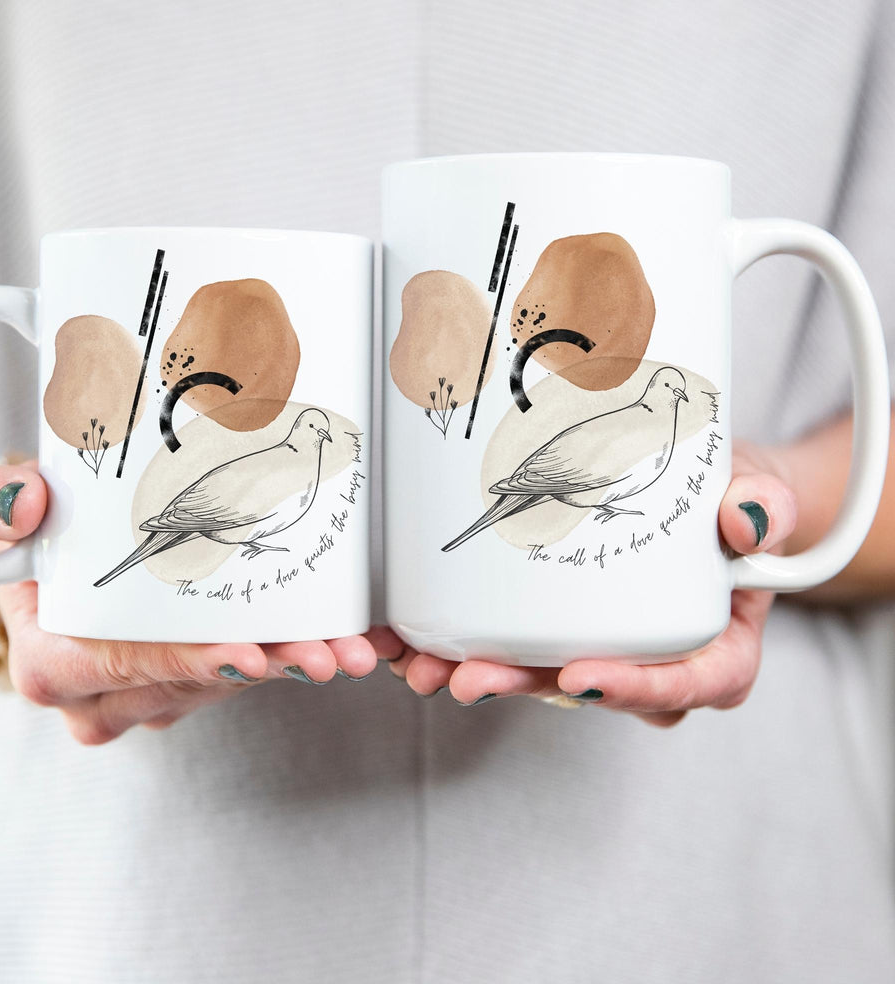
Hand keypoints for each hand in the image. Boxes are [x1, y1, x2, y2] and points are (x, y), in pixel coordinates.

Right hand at [0, 463, 378, 744]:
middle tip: (326, 654)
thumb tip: (23, 504)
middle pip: (194, 684)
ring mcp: (150, 696)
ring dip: (289, 666)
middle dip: (267, 668)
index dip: (189, 663)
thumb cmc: (32, 539)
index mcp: (52, 663)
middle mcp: (102, 697)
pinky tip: (335, 641)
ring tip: (346, 649)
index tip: (249, 655)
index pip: (125, 666)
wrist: (46, 565)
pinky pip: (242, 674)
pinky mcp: (188, 685)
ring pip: (229, 686)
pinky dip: (287, 655)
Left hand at [373, 440, 796, 726]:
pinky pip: (516, 648)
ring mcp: (601, 649)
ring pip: (541, 677)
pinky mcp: (559, 630)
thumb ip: (765, 506)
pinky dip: (463, 646)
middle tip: (472, 677)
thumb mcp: (757, 489)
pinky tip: (415, 640)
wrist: (698, 491)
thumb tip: (747, 518)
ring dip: (481, 674)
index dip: (632, 689)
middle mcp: (654, 662)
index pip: (687, 684)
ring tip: (425, 666)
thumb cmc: (728, 497)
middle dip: (527, 687)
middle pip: (593, 690)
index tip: (581, 676)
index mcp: (714, 647)